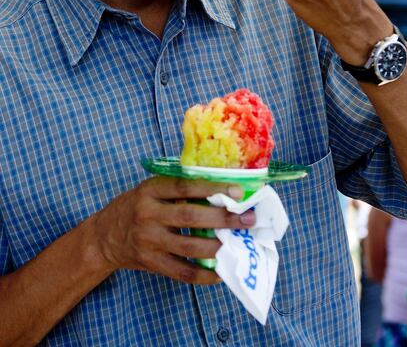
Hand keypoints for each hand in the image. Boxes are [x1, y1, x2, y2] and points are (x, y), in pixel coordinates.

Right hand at [91, 176, 254, 284]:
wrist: (104, 236)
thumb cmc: (135, 206)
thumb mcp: (150, 189)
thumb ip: (177, 188)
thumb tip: (219, 187)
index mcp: (150, 190)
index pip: (184, 187)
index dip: (212, 188)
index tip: (237, 192)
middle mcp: (148, 215)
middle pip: (190, 217)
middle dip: (223, 219)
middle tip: (247, 219)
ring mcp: (149, 241)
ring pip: (189, 247)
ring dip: (218, 246)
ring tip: (238, 243)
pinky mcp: (151, 263)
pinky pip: (182, 272)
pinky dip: (204, 275)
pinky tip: (221, 272)